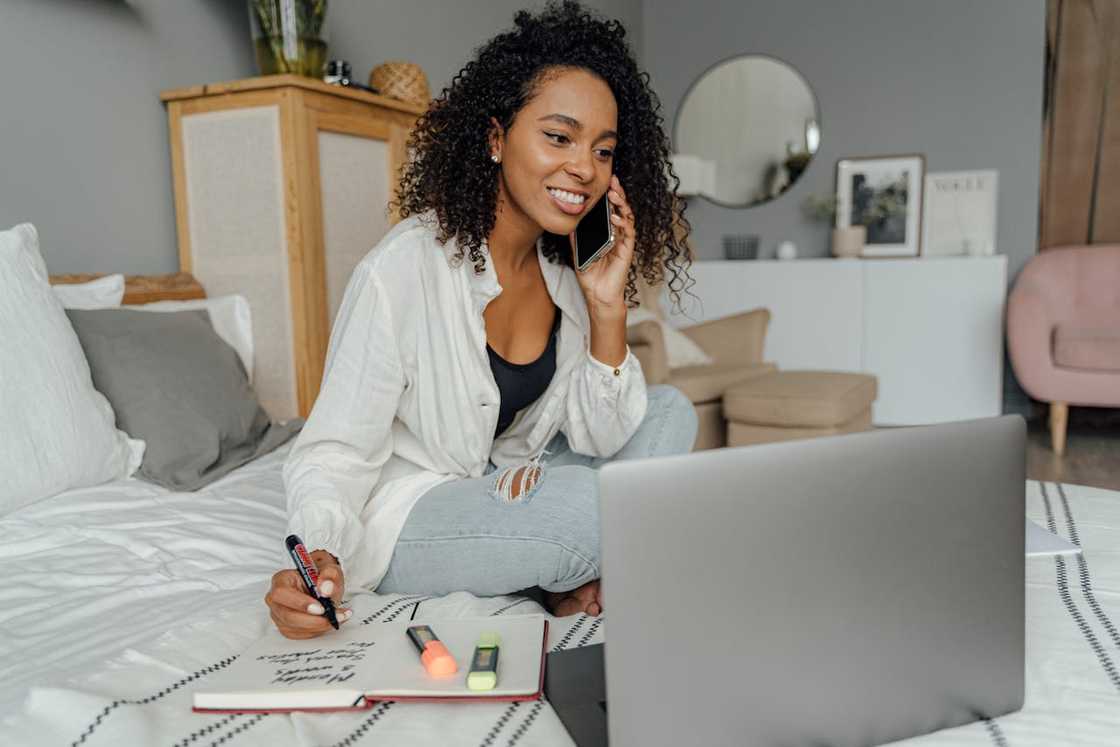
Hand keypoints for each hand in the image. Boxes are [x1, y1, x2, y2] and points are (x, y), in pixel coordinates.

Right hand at [264, 549, 351, 638]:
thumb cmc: (321, 576)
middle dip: (313, 620)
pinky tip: (329, 621)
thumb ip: (330, 575)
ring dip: (319, 626)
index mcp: (281, 580)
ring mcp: (279, 615)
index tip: (321, 608)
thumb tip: (325, 588)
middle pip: (287, 616)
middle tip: (333, 616)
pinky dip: (318, 630)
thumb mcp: (330, 569)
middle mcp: (276, 600)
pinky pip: (300, 634)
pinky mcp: (287, 627)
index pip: (282, 593)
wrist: (322, 585)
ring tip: (338, 617)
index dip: (300, 603)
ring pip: (294, 628)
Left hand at [570, 174, 635, 316]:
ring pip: (627, 217)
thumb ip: (576, 238)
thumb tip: (569, 223)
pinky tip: (616, 217)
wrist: (597, 295)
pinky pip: (628, 233)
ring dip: (622, 204)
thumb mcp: (578, 252)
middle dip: (618, 193)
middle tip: (613, 180)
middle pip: (620, 209)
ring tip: (614, 194)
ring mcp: (623, 241)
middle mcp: (617, 234)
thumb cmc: (591, 276)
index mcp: (607, 233)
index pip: (610, 209)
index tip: (603, 182)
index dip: (609, 195)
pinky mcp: (626, 250)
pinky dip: (623, 223)